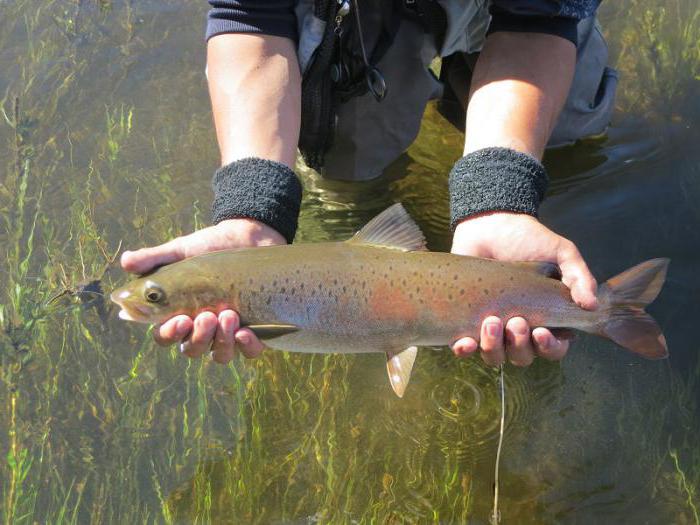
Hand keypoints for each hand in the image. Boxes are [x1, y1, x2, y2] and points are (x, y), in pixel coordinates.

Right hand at [120, 218, 285, 362]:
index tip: (179, 320)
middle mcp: (203, 327)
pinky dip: (247, 347)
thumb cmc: (212, 245)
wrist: (250, 236)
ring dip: (221, 341)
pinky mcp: (256, 329)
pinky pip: (250, 352)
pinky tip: (246, 332)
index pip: (165, 336)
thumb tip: (125, 262)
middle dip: (199, 337)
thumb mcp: (182, 250)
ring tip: (229, 315)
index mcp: (180, 312)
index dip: (169, 334)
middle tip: (207, 315)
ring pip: (219, 355)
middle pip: (192, 350)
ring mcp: (229, 331)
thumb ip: (154, 258)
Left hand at [450, 212, 596, 366]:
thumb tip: (592, 306)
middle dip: (520, 345)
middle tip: (517, 321)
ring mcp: (491, 326)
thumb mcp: (562, 253)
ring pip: (494, 356)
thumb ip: (579, 277)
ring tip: (491, 322)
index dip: (550, 348)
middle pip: (523, 357)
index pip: (553, 349)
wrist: (490, 224)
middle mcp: (518, 328)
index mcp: (545, 318)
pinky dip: (465, 350)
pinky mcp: (465, 319)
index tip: (541, 332)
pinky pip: (464, 347)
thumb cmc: (529, 239)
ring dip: (494, 347)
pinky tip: (466, 342)